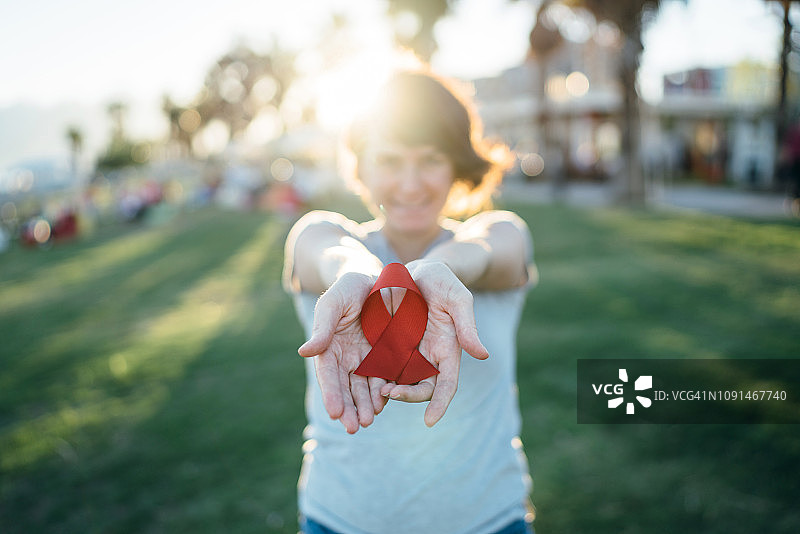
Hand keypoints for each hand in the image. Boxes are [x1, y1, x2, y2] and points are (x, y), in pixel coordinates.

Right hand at [298, 272, 388, 432]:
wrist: (376, 280)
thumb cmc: (348, 288)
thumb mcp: (334, 302)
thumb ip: (323, 326)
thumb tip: (304, 352)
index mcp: (328, 347)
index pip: (328, 375)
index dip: (331, 394)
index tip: (335, 412)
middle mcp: (345, 358)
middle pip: (345, 388)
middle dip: (349, 408)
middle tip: (353, 427)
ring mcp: (365, 359)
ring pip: (364, 388)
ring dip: (366, 406)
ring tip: (369, 421)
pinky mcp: (385, 356)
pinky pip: (384, 377)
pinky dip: (383, 392)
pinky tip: (385, 403)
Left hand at [380, 260, 488, 425]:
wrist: (416, 270)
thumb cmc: (442, 281)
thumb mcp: (458, 298)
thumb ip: (468, 325)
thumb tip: (482, 355)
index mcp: (448, 351)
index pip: (447, 385)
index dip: (440, 404)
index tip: (429, 421)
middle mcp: (428, 358)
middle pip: (420, 388)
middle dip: (407, 396)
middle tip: (389, 393)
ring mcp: (407, 353)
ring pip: (399, 382)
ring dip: (389, 392)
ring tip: (375, 392)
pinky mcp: (388, 347)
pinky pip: (381, 367)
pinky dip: (375, 377)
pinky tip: (362, 380)